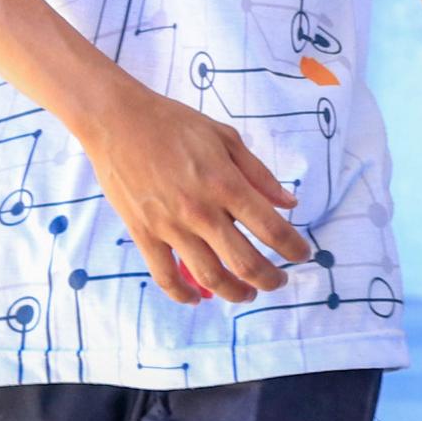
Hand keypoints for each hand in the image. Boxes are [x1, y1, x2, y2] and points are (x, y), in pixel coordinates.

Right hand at [75, 90, 311, 304]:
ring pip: (208, 276)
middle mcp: (201, 211)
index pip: (271, 228)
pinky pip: (165, 276)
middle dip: (269, 279)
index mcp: (226, 184)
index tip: (303, 255)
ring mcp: (169, 226)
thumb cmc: (175, 124)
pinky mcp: (143, 234)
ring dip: (233, 292)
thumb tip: (290, 203)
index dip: (293, 247)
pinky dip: (183, 294)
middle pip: (244, 262)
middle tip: (279, 281)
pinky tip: (197, 299)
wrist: (118, 121)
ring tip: (247, 294)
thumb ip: (259, 174)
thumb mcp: (226, 138)